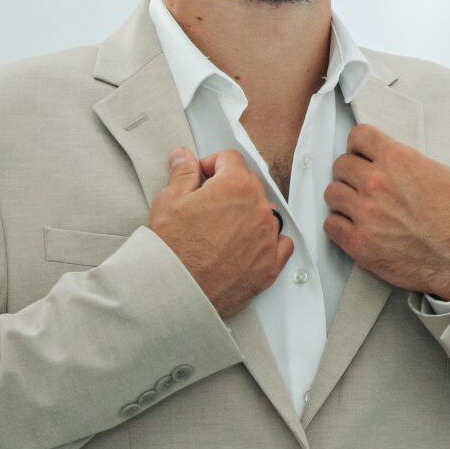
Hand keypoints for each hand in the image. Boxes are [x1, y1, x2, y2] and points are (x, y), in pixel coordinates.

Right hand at [147, 147, 290, 318]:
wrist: (175, 291)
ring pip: (264, 213)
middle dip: (229, 188)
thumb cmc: (171, 250)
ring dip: (247, 214)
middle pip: (250, 184)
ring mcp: (267, 238)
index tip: (203, 175)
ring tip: (221, 228)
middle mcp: (258, 210)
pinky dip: (267, 241)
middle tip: (206, 203)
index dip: (212, 165)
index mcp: (236, 187)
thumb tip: (183, 157)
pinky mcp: (271, 265)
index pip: (231, 159)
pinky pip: (280, 243)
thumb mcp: (169, 201)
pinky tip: (246, 245)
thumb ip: (182, 174)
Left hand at [324, 124, 449, 299]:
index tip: (361, 155)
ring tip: (361, 208)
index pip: (359, 136)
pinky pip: (330, 225)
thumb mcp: (438, 173)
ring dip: (344, 199)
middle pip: (341, 165)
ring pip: (332, 194)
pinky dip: (341, 226)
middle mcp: (378, 183)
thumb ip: (405, 163)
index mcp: (398, 160)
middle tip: (364, 186)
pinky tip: (356, 228)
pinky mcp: (360, 243)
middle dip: (352, 174)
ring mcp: (366, 213)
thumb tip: (386, 160)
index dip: (359, 146)